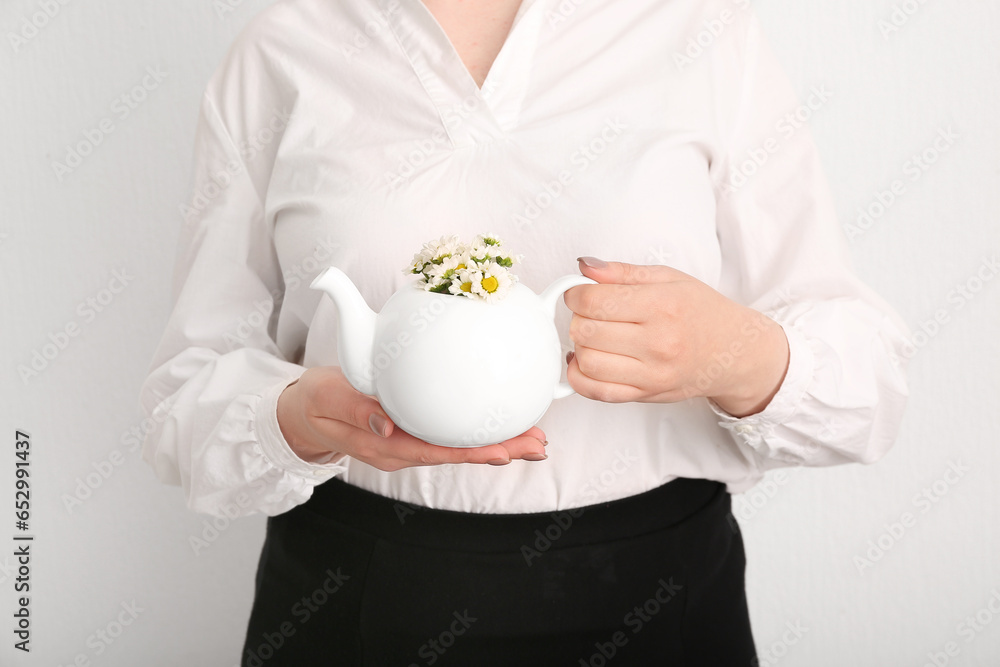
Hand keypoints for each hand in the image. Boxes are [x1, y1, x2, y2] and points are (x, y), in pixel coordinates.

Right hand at [276, 366, 547, 470]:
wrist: (305, 409)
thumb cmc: (316, 401)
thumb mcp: (327, 399)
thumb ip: (355, 410)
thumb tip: (387, 424)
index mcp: (383, 446)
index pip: (433, 452)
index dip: (469, 454)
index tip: (502, 452)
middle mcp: (402, 449)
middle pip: (455, 454)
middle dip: (499, 451)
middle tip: (537, 445)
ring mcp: (409, 443)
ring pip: (458, 447)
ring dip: (497, 444)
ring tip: (535, 440)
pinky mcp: (413, 431)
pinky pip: (450, 435)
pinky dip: (479, 432)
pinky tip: (504, 426)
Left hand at [563, 257, 789, 417]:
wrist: (734, 352)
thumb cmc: (702, 312)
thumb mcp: (669, 278)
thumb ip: (623, 271)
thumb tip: (583, 266)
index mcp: (662, 306)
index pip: (595, 302)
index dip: (576, 294)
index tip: (579, 292)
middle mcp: (658, 342)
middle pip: (585, 331)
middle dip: (577, 318)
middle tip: (589, 313)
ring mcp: (652, 374)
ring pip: (587, 362)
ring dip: (579, 346)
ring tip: (593, 336)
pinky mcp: (646, 395)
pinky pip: (596, 392)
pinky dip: (580, 376)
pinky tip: (587, 361)